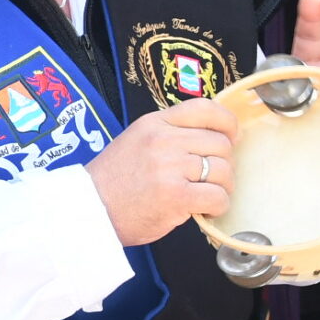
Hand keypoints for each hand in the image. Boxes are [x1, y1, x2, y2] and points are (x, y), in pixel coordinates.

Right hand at [85, 98, 238, 245]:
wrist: (88, 210)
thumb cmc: (112, 182)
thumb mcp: (136, 141)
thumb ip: (168, 134)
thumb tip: (212, 138)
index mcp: (154, 123)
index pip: (205, 109)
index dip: (227, 123)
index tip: (231, 137)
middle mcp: (163, 140)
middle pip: (221, 144)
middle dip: (223, 165)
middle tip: (210, 180)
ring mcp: (169, 167)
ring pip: (223, 171)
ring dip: (222, 188)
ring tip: (205, 197)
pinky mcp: (176, 195)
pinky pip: (218, 197)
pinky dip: (217, 207)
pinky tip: (203, 211)